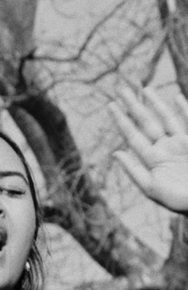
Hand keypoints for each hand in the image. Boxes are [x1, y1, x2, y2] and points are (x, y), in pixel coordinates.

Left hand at [112, 87, 187, 212]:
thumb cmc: (180, 200)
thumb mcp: (152, 188)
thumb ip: (134, 170)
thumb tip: (116, 153)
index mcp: (152, 160)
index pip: (133, 135)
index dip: (122, 120)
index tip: (110, 105)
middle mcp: (165, 149)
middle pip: (147, 122)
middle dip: (134, 106)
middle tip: (122, 89)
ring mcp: (182, 144)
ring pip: (166, 118)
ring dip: (156, 103)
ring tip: (144, 88)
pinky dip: (184, 109)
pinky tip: (177, 97)